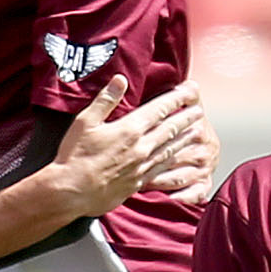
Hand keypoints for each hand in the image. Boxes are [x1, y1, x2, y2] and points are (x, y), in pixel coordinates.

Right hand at [46, 78, 210, 217]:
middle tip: (200, 111)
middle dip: (187, 118)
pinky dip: (174, 162)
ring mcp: (141, 167)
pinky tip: (179, 158)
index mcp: (129, 129)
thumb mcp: (85, 122)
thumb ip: (106, 100)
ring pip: (170, 149)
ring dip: (185, 139)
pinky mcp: (138, 183)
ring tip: (197, 132)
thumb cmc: (74, 156)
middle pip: (171, 129)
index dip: (176, 99)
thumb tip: (120, 80)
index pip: (160, 109)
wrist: (71, 192)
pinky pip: (162, 170)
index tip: (189, 91)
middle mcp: (141, 147)